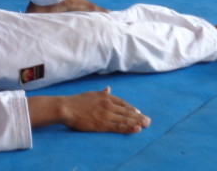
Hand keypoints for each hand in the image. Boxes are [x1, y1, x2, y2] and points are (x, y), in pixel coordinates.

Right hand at [31, 88, 149, 133]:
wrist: (67, 107)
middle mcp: (108, 105)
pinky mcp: (102, 124)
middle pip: (127, 111)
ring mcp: (106, 115)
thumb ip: (102, 93)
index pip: (123, 103)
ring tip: (146, 124)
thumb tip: (109, 88)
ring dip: (137, 122)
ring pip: (125, 119)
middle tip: (149, 120)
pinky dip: (129, 128)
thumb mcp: (91, 94)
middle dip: (139, 116)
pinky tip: (137, 129)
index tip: (139, 112)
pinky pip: (119, 127)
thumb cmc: (77, 101)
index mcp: (106, 97)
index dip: (131, 108)